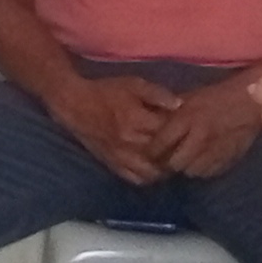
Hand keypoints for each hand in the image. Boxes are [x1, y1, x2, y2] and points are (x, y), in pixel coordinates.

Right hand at [58, 75, 176, 188]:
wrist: (75, 105)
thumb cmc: (106, 92)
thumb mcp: (133, 84)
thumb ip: (157, 93)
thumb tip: (181, 105)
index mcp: (136, 120)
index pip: (169, 132)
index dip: (182, 131)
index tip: (186, 127)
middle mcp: (130, 142)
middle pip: (163, 155)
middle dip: (176, 152)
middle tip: (183, 145)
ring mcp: (121, 157)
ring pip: (152, 173)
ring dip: (164, 168)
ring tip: (169, 158)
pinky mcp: (113, 165)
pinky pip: (136, 179)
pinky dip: (148, 177)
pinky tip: (153, 167)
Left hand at [149, 74, 261, 181]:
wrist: (250, 101)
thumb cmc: (217, 96)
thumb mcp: (189, 98)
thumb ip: (171, 113)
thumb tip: (152, 126)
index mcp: (186, 118)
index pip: (161, 143)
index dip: (152, 152)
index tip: (150, 154)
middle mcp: (199, 137)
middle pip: (174, 163)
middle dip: (168, 163)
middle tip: (168, 160)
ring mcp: (215, 150)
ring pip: (191, 171)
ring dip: (186, 167)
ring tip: (187, 159)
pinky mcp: (228, 159)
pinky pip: (208, 172)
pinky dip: (203, 169)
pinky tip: (203, 160)